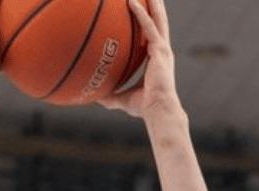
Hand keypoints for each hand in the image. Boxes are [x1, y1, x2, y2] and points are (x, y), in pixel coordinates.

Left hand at [98, 0, 181, 118]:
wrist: (158, 111)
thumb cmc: (145, 108)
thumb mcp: (124, 100)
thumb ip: (111, 96)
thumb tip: (95, 99)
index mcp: (157, 59)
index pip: (152, 35)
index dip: (148, 21)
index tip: (143, 8)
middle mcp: (162, 51)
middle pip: (158, 22)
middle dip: (154, 6)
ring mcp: (163, 50)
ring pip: (157, 19)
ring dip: (152, 3)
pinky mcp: (160, 51)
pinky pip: (149, 28)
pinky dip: (141, 14)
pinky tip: (132, 2)